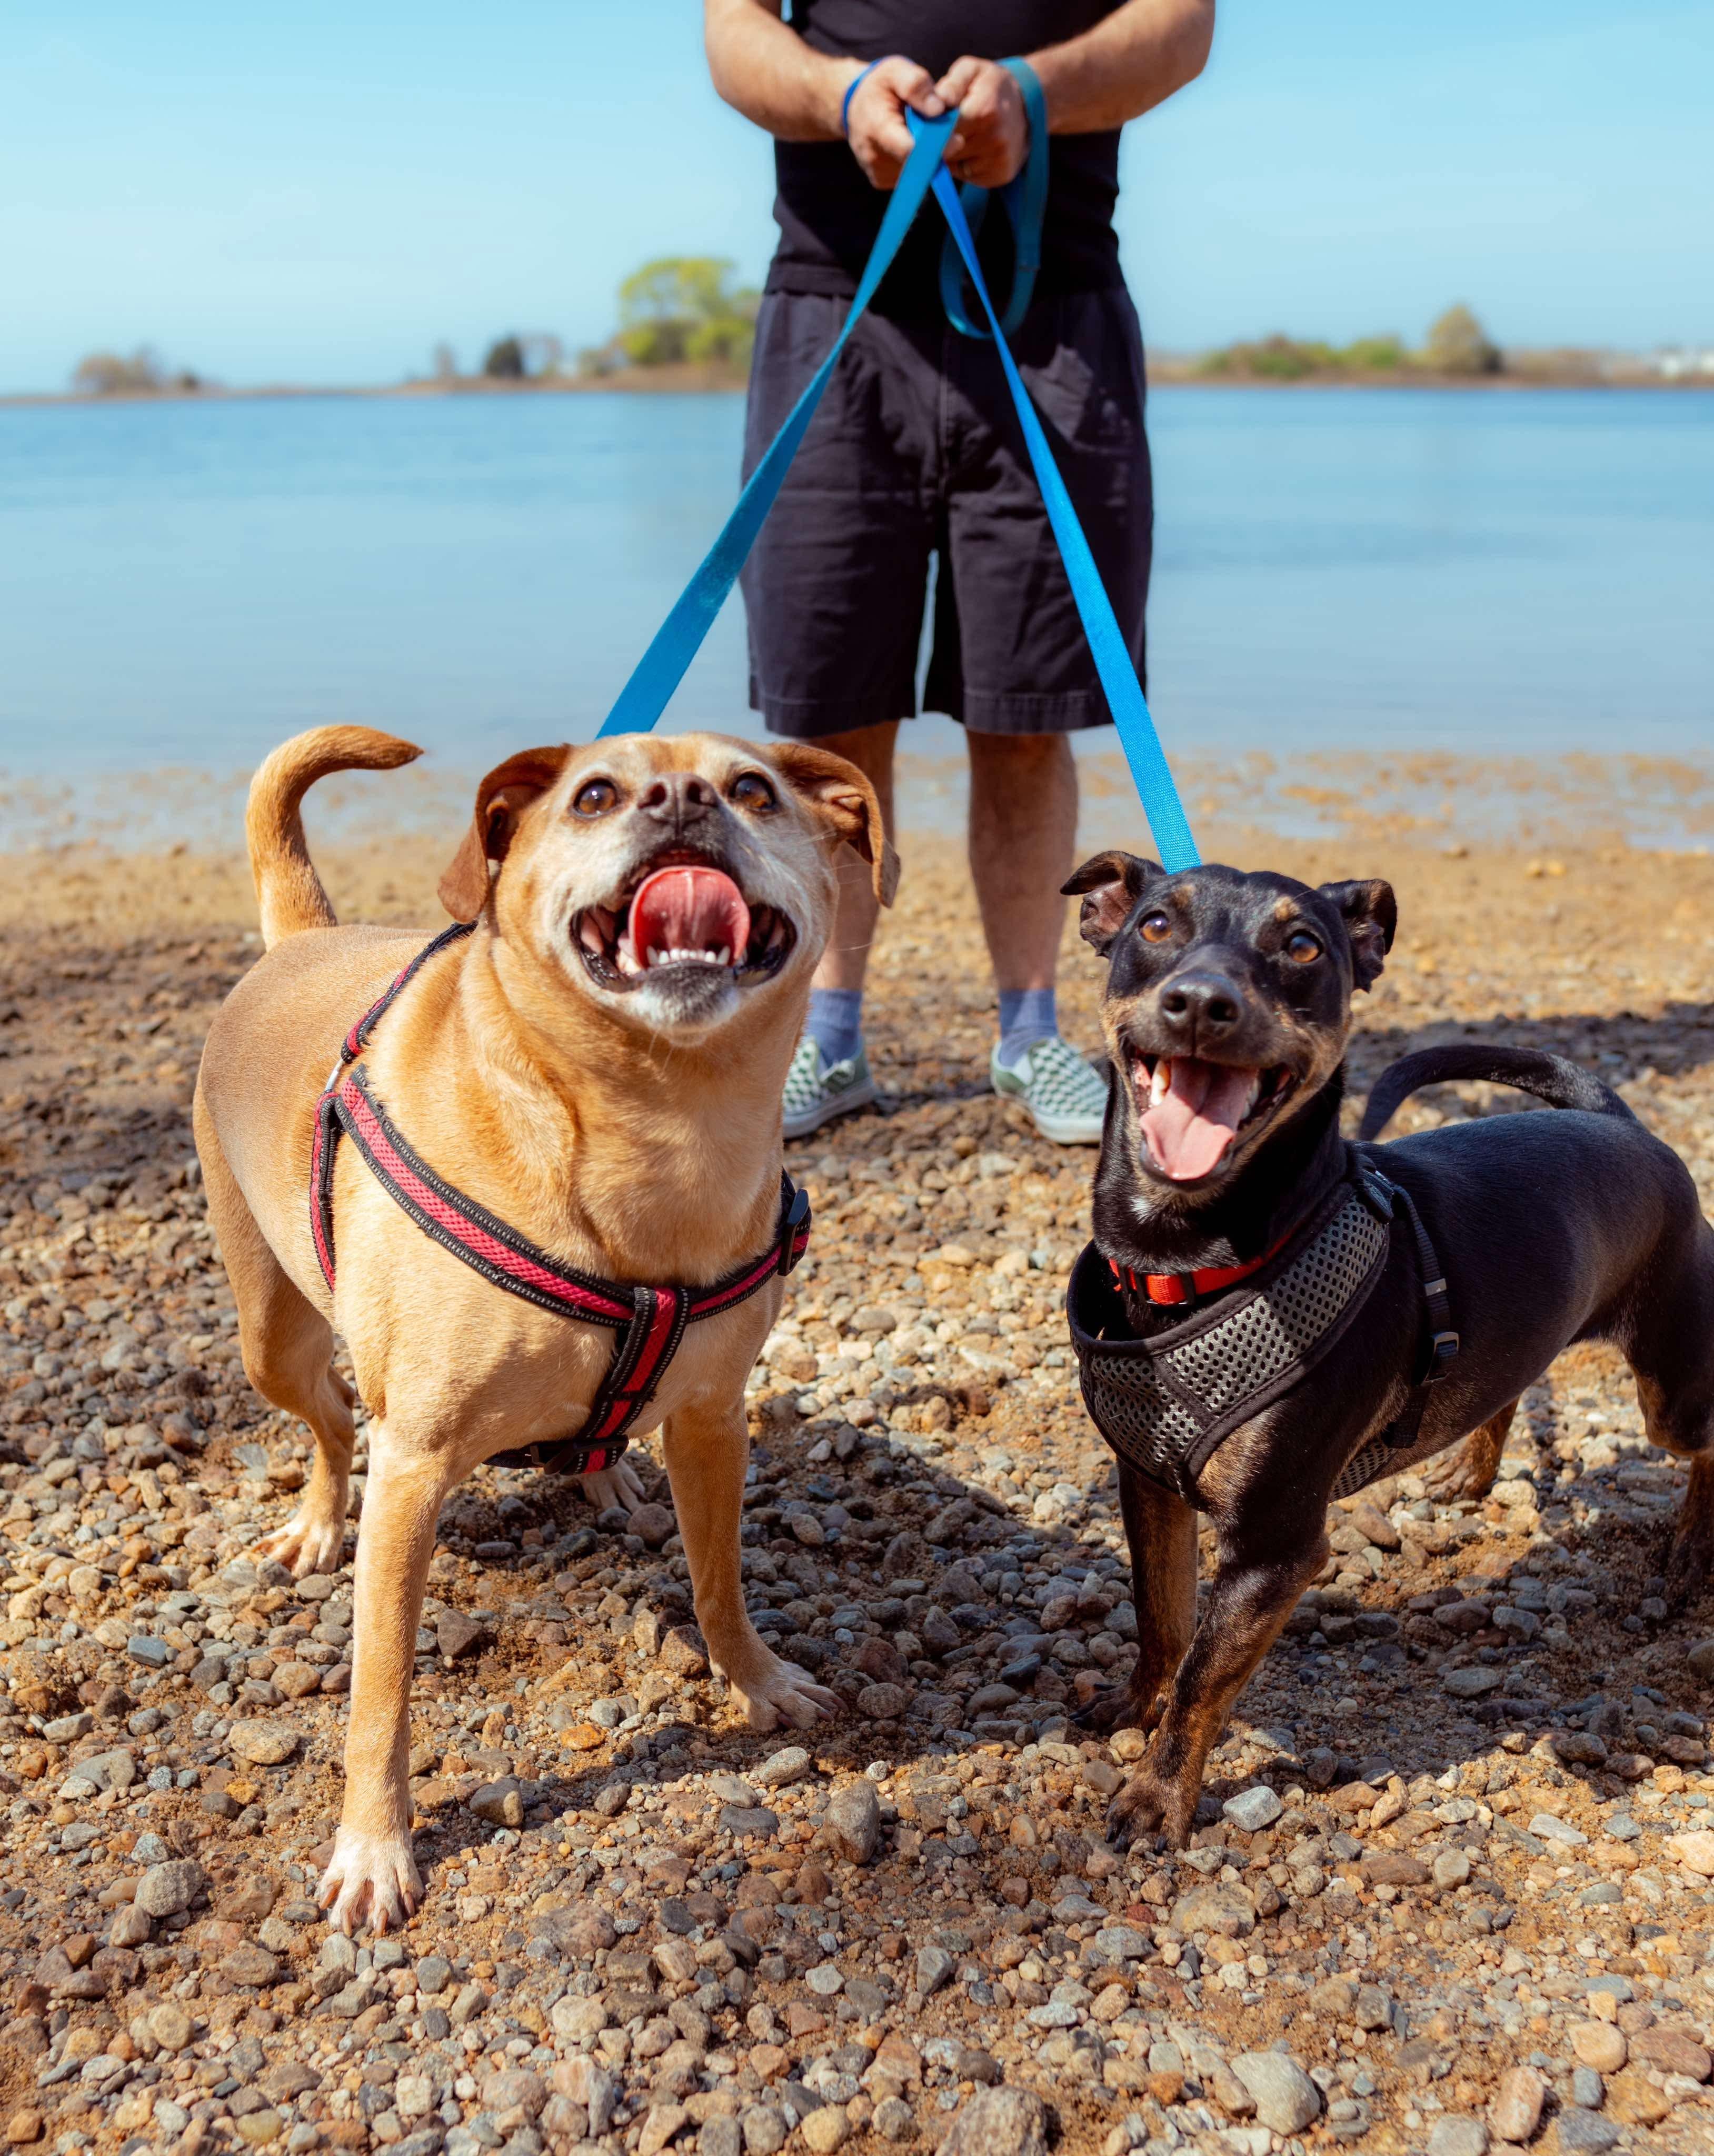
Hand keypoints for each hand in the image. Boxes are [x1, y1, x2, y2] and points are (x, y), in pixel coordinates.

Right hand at [843, 55, 945, 189]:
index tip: (956, 139)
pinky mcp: (881, 180)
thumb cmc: (880, 87)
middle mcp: (873, 155)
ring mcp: (877, 171)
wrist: (857, 107)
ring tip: (922, 135)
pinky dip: (918, 164)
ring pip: (916, 173)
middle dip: (936, 151)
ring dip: (928, 158)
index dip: (935, 148)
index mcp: (876, 127)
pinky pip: (909, 178)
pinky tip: (912, 146)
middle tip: (945, 133)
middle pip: (916, 165)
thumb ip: (916, 84)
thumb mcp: (895, 71)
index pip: (908, 150)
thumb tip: (938, 109)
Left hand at [935, 55, 1029, 187]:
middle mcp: (995, 139)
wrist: (1026, 106)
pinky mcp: (1000, 175)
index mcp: (984, 110)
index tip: (930, 124)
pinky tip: (973, 149)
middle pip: (948, 150)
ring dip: (952, 154)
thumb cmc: (991, 85)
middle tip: (948, 127)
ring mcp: (999, 160)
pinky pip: (967, 175)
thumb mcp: (971, 70)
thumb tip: (936, 102)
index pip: (944, 131)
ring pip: (955, 166)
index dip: (932, 129)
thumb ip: (951, 84)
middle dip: (940, 141)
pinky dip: (964, 165)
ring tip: (963, 135)